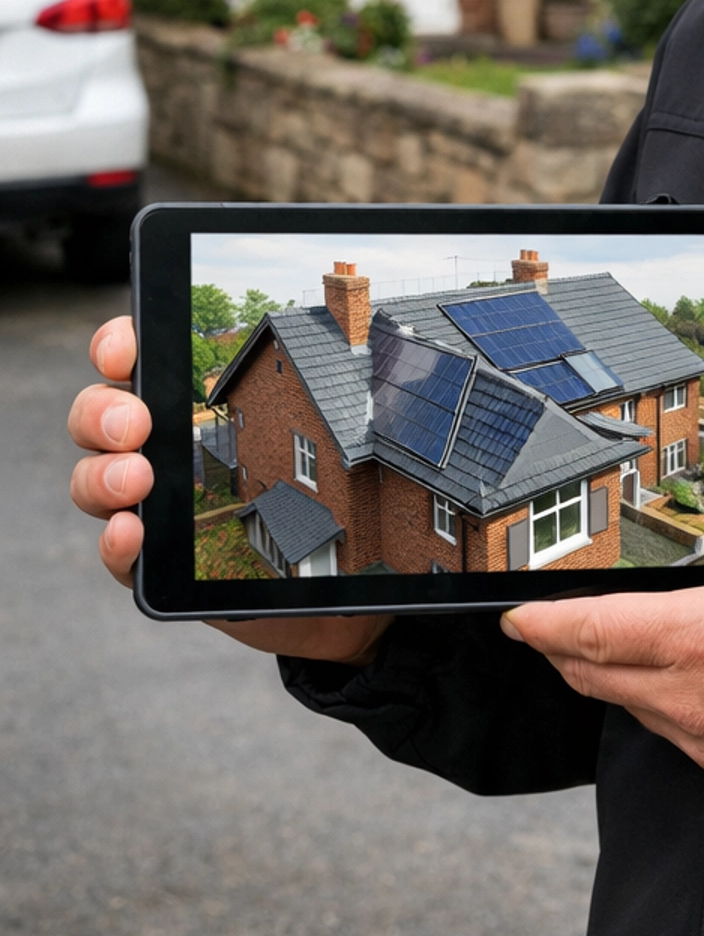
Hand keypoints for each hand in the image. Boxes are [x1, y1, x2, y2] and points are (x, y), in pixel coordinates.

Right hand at [68, 315, 389, 667]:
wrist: (324, 591)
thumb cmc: (321, 502)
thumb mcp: (330, 441)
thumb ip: (334, 399)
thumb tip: (378, 352)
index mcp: (189, 404)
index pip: (135, 360)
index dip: (118, 345)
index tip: (128, 352)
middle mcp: (157, 448)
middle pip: (97, 415)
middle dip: (104, 412)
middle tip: (137, 426)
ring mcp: (150, 506)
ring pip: (93, 479)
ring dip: (103, 475)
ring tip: (137, 481)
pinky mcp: (153, 564)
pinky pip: (116, 551)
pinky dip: (114, 541)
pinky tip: (131, 532)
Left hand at [504, 468, 703, 814]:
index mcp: (700, 635)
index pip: (593, 630)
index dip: (544, 625)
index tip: (515, 618)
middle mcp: (688, 693)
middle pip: (595, 676)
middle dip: (562, 654)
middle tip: (543, 637)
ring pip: (631, 710)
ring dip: (608, 683)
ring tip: (599, 663)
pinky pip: (676, 740)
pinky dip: (659, 715)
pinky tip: (675, 703)